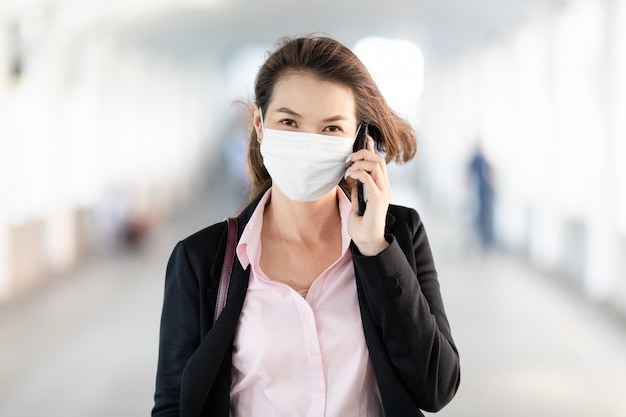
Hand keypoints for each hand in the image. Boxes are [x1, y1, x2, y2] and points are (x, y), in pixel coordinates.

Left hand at [344, 136, 390, 255]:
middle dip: (363, 153)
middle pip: (378, 160)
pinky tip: (349, 176)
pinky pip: (369, 178)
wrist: (367, 242)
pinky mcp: (378, 199)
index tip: (364, 139)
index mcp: (381, 188)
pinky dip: (358, 173)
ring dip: (359, 162)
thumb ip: (359, 192)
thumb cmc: (362, 227)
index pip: (379, 163)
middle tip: (348, 159)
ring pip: (376, 165)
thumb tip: (354, 180)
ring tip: (348, 168)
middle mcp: (385, 188)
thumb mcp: (358, 204)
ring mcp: (383, 192)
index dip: (371, 149)